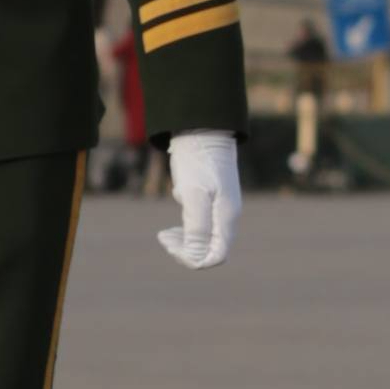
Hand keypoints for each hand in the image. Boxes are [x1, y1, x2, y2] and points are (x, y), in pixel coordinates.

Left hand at [158, 129, 240, 270]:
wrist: (201, 130)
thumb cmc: (198, 160)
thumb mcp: (193, 193)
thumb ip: (197, 226)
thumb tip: (198, 257)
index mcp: (226, 217)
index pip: (216, 256)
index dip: (193, 258)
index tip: (169, 243)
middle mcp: (226, 216)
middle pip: (210, 250)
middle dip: (185, 250)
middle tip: (163, 236)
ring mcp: (220, 208)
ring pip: (204, 239)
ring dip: (183, 240)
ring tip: (165, 233)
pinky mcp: (211, 199)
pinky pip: (200, 224)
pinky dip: (186, 226)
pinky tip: (177, 208)